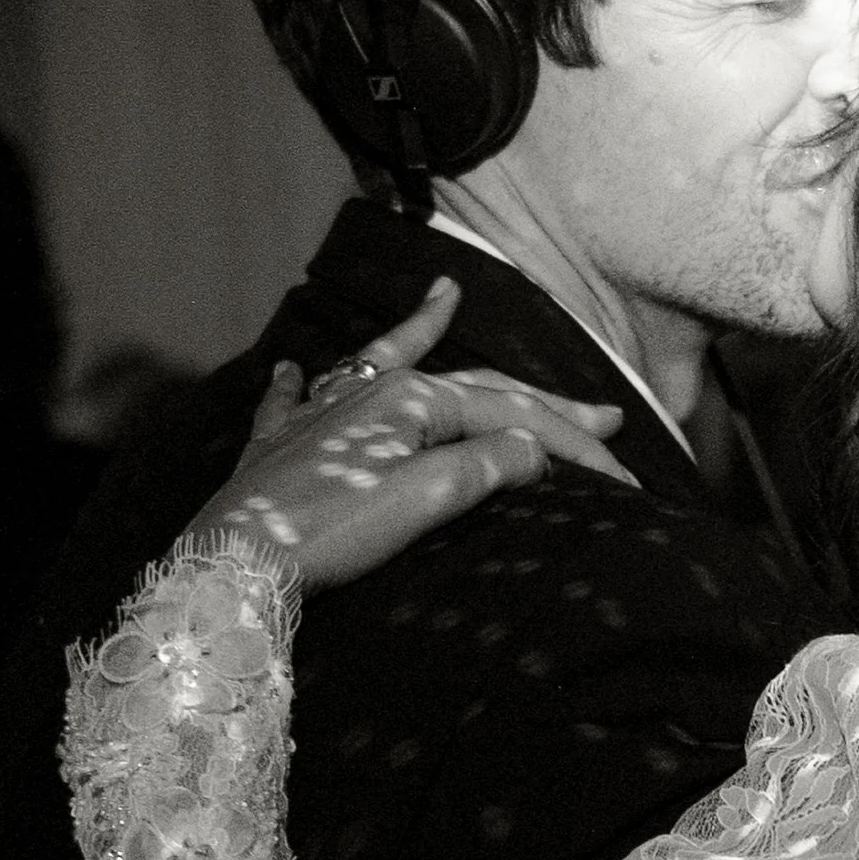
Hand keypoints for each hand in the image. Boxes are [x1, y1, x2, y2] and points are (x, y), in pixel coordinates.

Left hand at [187, 282, 638, 591]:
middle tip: (603, 413)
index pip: (515, 417)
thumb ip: (484, 465)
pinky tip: (293, 363)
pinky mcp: (281, 444)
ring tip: (447, 298)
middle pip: (473, 388)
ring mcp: (323, 412)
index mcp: (412, 399)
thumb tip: (533, 448)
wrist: (232, 561)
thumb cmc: (329, 529)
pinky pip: (298, 395)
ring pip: (386, 362)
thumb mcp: (423, 499)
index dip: (574, 447)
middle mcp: (371, 390)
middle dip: (539, 398)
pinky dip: (304, 378)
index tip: (626, 479)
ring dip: (421, 332)